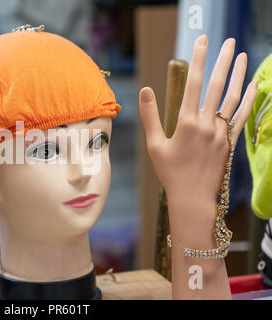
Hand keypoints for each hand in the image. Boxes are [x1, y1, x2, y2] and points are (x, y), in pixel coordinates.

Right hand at [138, 35, 256, 229]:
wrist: (192, 197)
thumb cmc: (170, 172)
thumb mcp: (154, 145)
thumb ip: (150, 116)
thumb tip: (145, 90)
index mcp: (186, 122)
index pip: (193, 83)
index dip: (198, 59)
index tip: (202, 40)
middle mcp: (207, 123)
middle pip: (217, 85)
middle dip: (223, 60)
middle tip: (229, 41)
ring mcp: (221, 132)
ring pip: (232, 97)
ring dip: (238, 74)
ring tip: (242, 55)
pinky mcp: (230, 142)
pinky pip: (242, 116)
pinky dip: (249, 99)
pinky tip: (255, 85)